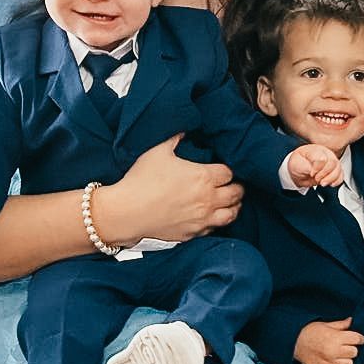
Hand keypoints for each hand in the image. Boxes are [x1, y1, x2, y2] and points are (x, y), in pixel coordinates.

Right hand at [103, 134, 244, 242]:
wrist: (126, 213)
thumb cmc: (141, 181)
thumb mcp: (157, 151)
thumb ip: (174, 137)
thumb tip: (183, 129)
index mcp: (203, 177)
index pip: (229, 173)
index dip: (229, 170)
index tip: (224, 169)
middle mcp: (208, 199)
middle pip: (236, 193)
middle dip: (237, 187)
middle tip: (233, 185)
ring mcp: (202, 219)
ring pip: (231, 214)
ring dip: (233, 206)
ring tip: (230, 202)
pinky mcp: (193, 234)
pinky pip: (214, 228)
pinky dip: (217, 221)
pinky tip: (211, 216)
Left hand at [285, 144, 343, 189]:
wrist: (298, 172)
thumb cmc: (297, 165)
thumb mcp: (297, 164)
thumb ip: (306, 166)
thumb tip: (315, 171)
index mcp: (315, 150)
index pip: (322, 158)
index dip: (317, 168)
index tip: (311, 173)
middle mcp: (325, 154)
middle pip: (333, 162)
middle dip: (325, 174)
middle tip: (316, 178)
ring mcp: (331, 161)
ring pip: (338, 169)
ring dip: (331, 179)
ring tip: (322, 182)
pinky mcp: (334, 170)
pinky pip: (341, 175)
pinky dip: (337, 181)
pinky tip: (330, 183)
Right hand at [294, 318, 363, 363]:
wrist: (293, 342)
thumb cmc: (308, 331)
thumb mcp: (325, 324)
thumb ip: (340, 324)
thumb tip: (351, 321)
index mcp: (335, 338)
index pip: (356, 339)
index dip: (359, 338)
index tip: (357, 338)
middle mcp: (333, 351)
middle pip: (354, 352)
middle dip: (352, 348)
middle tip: (347, 346)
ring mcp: (328, 363)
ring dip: (347, 360)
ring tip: (342, 356)